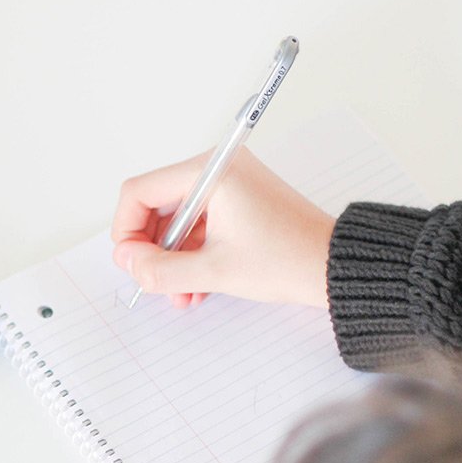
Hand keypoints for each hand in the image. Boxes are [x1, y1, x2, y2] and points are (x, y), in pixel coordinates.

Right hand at [111, 148, 335, 308]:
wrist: (335, 267)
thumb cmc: (288, 260)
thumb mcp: (213, 271)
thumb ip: (159, 268)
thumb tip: (127, 261)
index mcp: (210, 173)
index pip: (139, 191)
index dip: (126, 230)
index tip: (132, 262)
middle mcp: (217, 170)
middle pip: (155, 205)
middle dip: (151, 249)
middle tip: (153, 280)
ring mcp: (228, 185)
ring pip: (175, 220)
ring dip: (171, 258)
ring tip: (180, 292)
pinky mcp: (237, 201)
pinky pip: (197, 225)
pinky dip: (190, 254)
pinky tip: (195, 286)